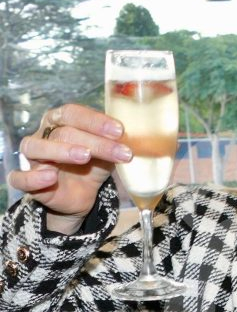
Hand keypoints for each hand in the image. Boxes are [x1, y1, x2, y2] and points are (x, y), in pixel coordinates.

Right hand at [13, 104, 131, 232]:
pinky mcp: (28, 180)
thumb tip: (142, 138)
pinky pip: (20, 177)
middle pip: (64, 132)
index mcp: (61, 122)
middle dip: (95, 142)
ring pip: (36, 147)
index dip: (96, 120)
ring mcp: (34, 158)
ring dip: (61, 150)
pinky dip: (31, 177)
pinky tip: (50, 177)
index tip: (120, 131)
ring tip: (85, 157)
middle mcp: (44, 135)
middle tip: (119, 151)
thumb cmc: (91, 168)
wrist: (80, 198)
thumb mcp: (107, 155)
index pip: (73, 113)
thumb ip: (116, 145)